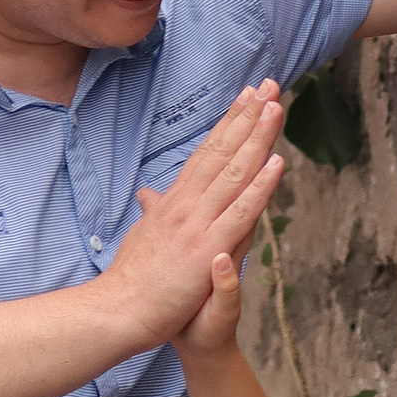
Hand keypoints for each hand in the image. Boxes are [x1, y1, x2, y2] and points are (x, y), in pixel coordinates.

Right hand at [104, 82, 283, 346]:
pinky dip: (260, 186)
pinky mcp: (208, 247)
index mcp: (175, 202)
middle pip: (222, 152)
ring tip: (276, 108)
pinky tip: (277, 163)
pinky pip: (241, 211)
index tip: (246, 98)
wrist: (119, 311)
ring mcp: (198, 223)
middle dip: (247, 117)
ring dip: (257, 138)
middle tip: (269, 85)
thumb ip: (153, 213)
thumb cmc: (132, 281)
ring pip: (234, 172)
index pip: (206, 154)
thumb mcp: (143, 237)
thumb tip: (149, 195)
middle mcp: (187, 204)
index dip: (228, 124)